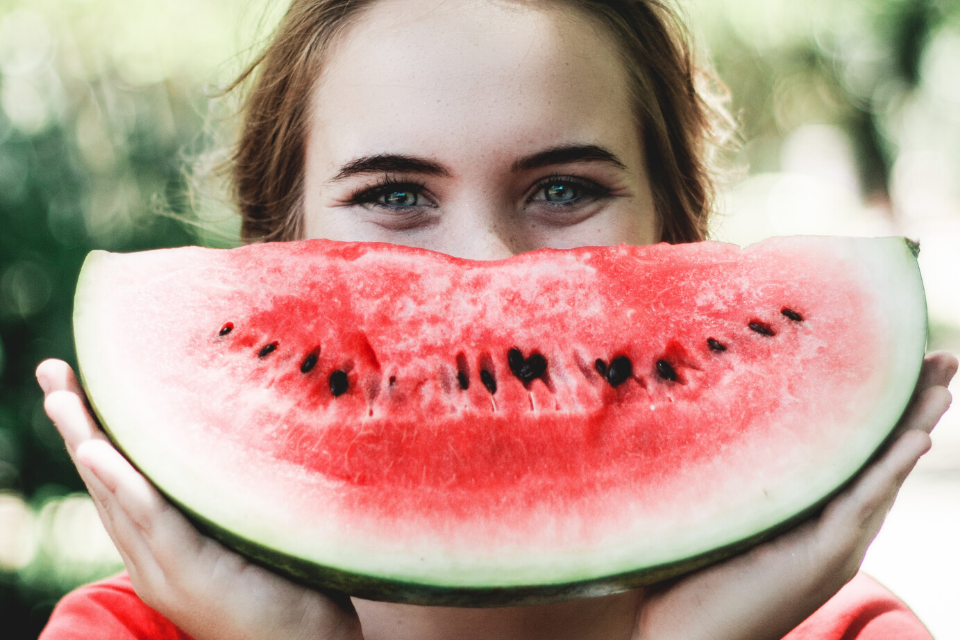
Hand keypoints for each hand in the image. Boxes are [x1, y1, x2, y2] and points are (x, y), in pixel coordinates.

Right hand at [36, 359, 363, 639]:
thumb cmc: (285, 583)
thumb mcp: (243, 529)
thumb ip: (223, 494)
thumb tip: (234, 430)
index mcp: (161, 543)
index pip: (118, 479)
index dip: (93, 431)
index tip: (73, 382)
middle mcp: (151, 555)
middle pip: (105, 480)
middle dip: (76, 424)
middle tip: (52, 370)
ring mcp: (165, 568)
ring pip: (117, 496)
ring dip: (87, 443)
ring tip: (61, 397)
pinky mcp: (191, 574)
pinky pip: (152, 521)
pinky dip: (123, 485)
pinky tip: (98, 452)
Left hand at [634, 351, 957, 639]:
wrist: (686, 638)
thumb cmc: (689, 576)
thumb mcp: (721, 511)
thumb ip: (735, 475)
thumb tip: (710, 410)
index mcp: (815, 516)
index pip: (859, 453)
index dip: (883, 410)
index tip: (902, 361)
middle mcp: (835, 529)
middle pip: (883, 457)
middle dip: (915, 406)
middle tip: (943, 357)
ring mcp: (835, 546)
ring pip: (884, 474)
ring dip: (916, 425)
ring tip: (943, 382)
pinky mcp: (822, 558)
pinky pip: (862, 504)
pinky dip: (889, 468)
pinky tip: (916, 436)